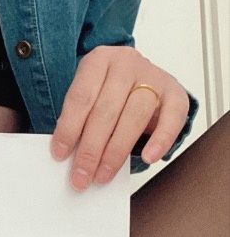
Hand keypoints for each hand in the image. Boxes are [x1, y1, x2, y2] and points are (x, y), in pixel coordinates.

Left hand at [50, 45, 189, 190]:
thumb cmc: (109, 90)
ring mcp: (153, 77)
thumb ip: (79, 119)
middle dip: (91, 149)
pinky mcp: (176, 93)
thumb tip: (69, 157)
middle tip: (81, 176)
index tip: (59, 154)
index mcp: (98, 60)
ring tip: (103, 175)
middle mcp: (126, 64)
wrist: (141, 75)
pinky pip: (171, 119)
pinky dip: (160, 140)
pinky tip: (148, 158)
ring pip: (134, 117)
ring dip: (116, 151)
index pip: (81, 97)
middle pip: (106, 111)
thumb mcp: (89, 94)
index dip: (68, 128)